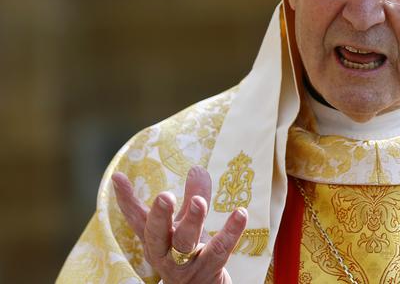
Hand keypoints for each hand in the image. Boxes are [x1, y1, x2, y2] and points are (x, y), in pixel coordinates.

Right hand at [111, 166, 247, 283]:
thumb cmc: (190, 256)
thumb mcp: (186, 227)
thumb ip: (192, 199)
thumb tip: (197, 169)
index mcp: (155, 241)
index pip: (137, 218)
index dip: (126, 199)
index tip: (118, 177)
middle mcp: (164, 254)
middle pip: (157, 234)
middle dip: (160, 215)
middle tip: (165, 195)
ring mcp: (185, 265)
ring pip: (185, 243)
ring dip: (192, 221)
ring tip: (200, 202)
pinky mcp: (209, 271)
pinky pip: (220, 250)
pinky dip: (231, 231)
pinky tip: (241, 213)